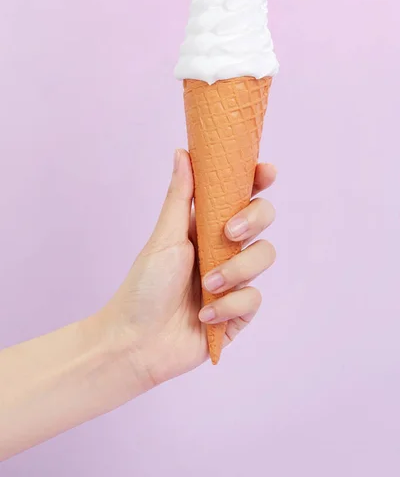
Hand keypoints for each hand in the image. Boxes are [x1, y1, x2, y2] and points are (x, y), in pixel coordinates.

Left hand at [98, 149, 275, 390]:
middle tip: (229, 233)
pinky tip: (204, 314)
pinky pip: (254, 298)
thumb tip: (183, 151)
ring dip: (236, 271)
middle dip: (254, 220)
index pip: (240, 196)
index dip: (257, 181)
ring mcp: (235, 280)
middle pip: (263, 220)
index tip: (266, 171)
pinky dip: (229, 306)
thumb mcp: (164, 238)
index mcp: (206, 227)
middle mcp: (224, 249)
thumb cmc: (144, 286)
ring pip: (264, 256)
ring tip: (206, 285)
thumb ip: (180, 197)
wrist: (137, 342)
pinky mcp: (239, 312)